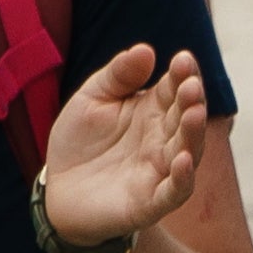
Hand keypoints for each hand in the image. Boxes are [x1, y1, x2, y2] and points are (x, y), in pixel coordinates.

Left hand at [35, 41, 210, 246]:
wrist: (59, 189)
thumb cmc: (81, 139)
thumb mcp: (92, 98)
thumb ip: (118, 75)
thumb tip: (145, 49)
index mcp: (152, 110)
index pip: (174, 89)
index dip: (183, 75)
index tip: (184, 60)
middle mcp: (162, 139)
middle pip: (184, 118)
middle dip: (191, 101)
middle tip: (191, 85)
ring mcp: (158, 171)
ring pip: (187, 152)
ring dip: (193, 134)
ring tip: (194, 113)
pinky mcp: (150, 202)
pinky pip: (174, 192)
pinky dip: (182, 179)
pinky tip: (183, 160)